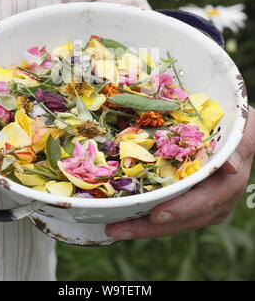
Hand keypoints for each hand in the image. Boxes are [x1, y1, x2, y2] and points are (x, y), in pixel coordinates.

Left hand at [105, 107, 254, 240]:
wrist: (236, 135)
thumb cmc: (236, 127)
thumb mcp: (242, 129)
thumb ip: (239, 145)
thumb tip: (231, 166)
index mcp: (229, 183)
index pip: (206, 201)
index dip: (182, 209)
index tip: (157, 215)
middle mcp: (218, 201)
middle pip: (184, 220)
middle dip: (150, 227)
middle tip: (118, 228)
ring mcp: (206, 206)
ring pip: (174, 223)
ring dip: (143, 227)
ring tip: (114, 227)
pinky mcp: (193, 205)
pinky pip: (170, 215)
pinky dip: (147, 218)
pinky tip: (126, 217)